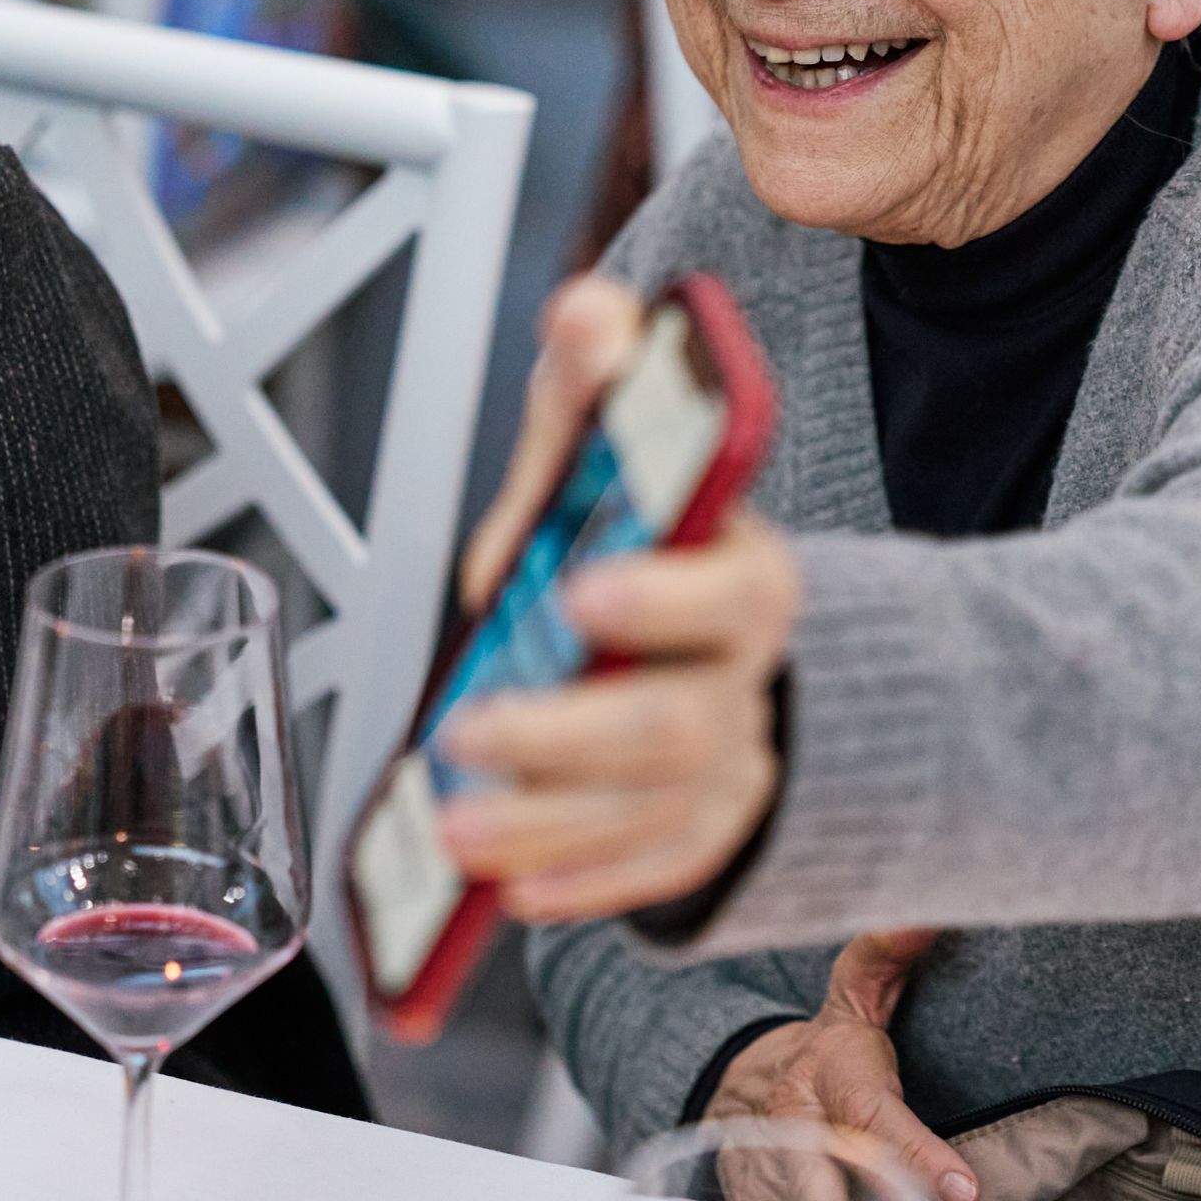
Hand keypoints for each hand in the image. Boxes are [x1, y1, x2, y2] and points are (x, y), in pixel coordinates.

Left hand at [434, 277, 798, 922]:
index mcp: (741, 573)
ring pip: (654, 815)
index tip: (578, 592)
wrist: (703, 635)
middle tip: (469, 733)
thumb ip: (594, 381)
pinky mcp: (701, 830)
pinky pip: (653, 873)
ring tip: (454, 825)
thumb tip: (590, 316)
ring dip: (548, 826)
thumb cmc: (638, 532)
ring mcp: (730, 765)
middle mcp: (746, 678)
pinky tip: (510, 884)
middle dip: (568, 737)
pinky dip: (583, 882)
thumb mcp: (611, 441)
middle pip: (679, 726)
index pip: (730, 589)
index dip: (663, 597)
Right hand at [707, 929, 984, 1200]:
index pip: (876, 1113)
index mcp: (828, 1072)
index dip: (917, 1153)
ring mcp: (768, 1172)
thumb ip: (887, 954)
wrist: (747, 1085)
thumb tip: (925, 915)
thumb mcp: (858, 992)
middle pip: (824, 1179)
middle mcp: (793, 1125)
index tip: (964, 1190)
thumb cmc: (832, 1050)